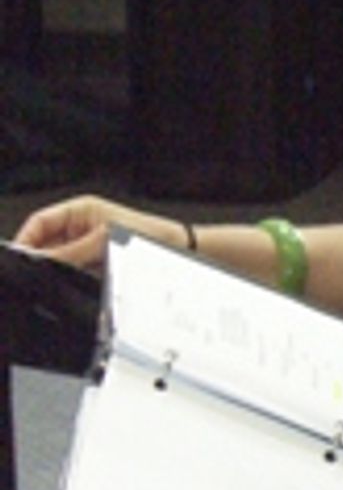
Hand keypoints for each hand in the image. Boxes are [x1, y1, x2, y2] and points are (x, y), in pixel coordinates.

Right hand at [12, 195, 182, 271]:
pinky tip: (75, 279)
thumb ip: (70, 252)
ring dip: (57, 267)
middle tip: (37, 271)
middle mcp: (79, 225)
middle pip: (45, 241)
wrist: (175, 249)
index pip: (40, 221)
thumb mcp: (104, 240)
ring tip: (64, 273)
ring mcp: (85, 244)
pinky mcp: (93, 261)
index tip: (20, 257)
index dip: (26, 238)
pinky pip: (71, 270)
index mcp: (80, 210)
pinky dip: (69, 276)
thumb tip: (42, 259)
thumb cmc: (148, 233)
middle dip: (40, 256)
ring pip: (57, 258)